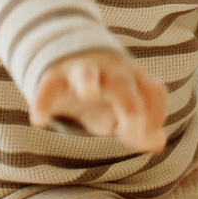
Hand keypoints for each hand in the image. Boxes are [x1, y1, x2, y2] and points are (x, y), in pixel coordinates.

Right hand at [30, 49, 169, 153]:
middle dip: (129, 102)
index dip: (154, 115)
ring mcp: (81, 70)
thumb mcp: (124, 111)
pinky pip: (48, 85)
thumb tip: (158, 143)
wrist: (72, 55)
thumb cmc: (106, 93)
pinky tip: (39, 120)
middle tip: (133, 124)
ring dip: (88, 81)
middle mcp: (110, 71)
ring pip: (86, 72)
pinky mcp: (54, 75)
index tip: (145, 138)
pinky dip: (42, 100)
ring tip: (88, 94)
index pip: (153, 92)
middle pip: (122, 82)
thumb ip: (140, 129)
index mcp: (134, 78)